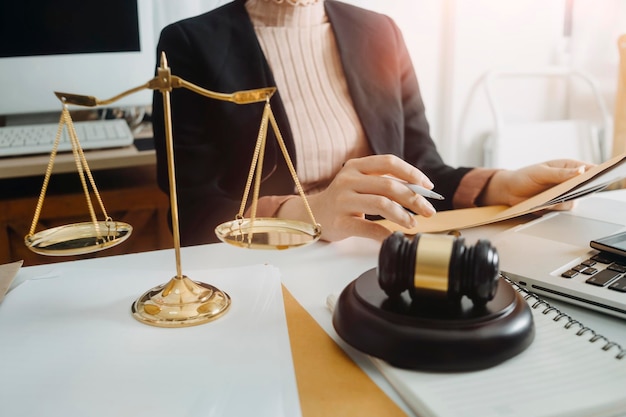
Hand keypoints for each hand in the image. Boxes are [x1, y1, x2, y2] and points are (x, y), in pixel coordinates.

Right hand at [277, 154, 436, 241]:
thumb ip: (384, 182)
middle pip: (389, 185)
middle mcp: (348, 180)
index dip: (412, 173)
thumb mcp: (360, 183)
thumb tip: (420, 191)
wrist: (311, 214)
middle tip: (428, 210)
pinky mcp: (340, 222)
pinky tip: (394, 236)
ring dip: (402, 215)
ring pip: (381, 204)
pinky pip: (367, 227)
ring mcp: (342, 200)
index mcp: (356, 166)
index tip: (428, 187)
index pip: (389, 163)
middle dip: (414, 198)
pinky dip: (384, 233)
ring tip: (413, 224)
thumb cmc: (344, 199)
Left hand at [481, 159, 593, 208]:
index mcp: (567, 167)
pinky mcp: (556, 206)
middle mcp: (568, 181)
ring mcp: (564, 195)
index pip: (588, 169)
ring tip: (551, 198)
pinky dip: (554, 208)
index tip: (598, 176)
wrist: (509, 191)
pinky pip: (562, 209)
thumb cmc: (524, 177)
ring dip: (563, 201)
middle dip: (581, 190)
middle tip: (574, 190)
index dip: (596, 173)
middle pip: (585, 187)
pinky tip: (545, 204)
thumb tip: (581, 171)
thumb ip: (560, 173)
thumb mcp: (540, 172)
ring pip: (574, 201)